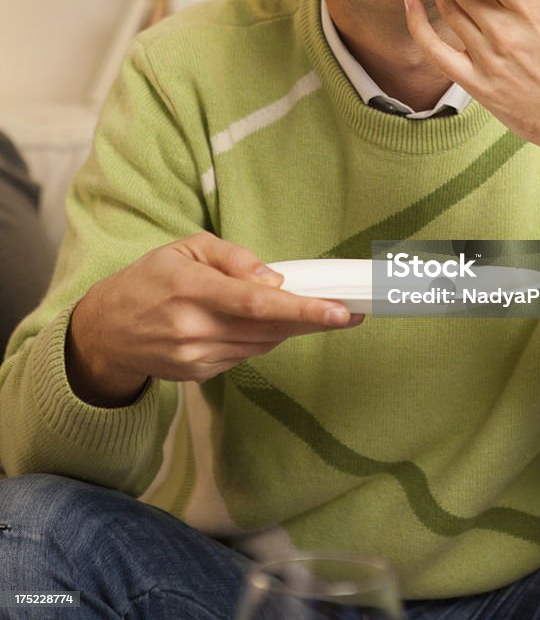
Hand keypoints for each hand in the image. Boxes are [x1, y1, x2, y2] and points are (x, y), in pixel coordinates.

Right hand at [66, 232, 362, 406]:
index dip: (303, 309)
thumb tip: (276, 279)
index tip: (340, 311)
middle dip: (313, 320)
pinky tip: (260, 324)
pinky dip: (260, 339)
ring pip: (262, 345)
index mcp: (192, 288)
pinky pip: (244, 356)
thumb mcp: (187, 248)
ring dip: (288, 328)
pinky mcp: (197, 375)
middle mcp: (194, 328)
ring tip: (306, 311)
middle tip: (351, 311)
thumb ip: (235, 258)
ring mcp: (195, 357)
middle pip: (269, 329)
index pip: (258, 303)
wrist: (105, 330)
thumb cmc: (150, 279)